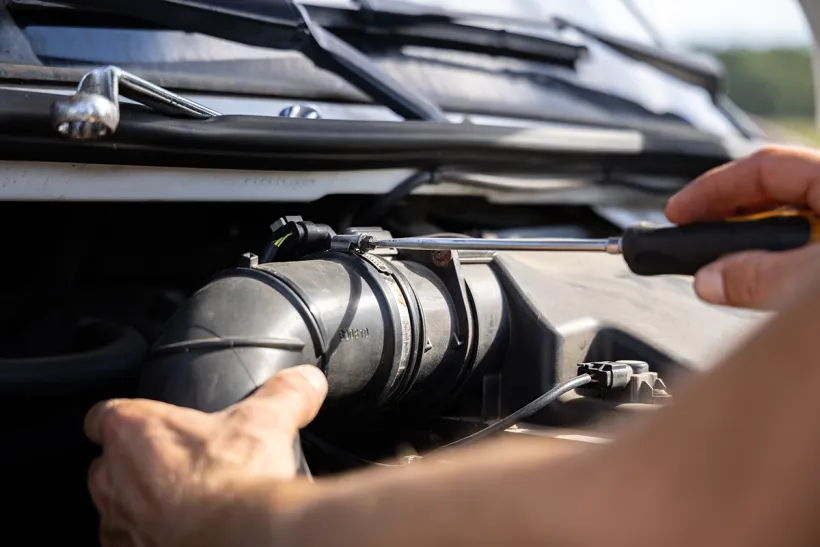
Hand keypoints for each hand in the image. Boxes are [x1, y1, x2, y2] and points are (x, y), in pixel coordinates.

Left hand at [84, 365, 327, 546]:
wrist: (240, 540)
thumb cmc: (238, 481)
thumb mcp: (269, 420)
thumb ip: (285, 393)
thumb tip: (306, 381)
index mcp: (135, 430)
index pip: (104, 414)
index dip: (124, 417)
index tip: (144, 421)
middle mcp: (113, 476)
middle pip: (108, 462)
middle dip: (136, 463)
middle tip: (179, 464)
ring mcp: (117, 523)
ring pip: (115, 506)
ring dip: (139, 504)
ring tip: (182, 504)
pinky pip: (127, 542)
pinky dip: (148, 538)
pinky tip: (181, 534)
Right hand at [666, 145, 819, 308]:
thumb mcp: (814, 280)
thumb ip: (761, 278)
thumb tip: (709, 280)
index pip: (764, 166)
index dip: (712, 187)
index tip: (677, 213)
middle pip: (776, 192)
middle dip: (728, 215)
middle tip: (692, 238)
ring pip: (794, 223)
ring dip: (754, 244)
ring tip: (725, 267)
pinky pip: (806, 250)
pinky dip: (780, 263)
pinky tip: (769, 285)